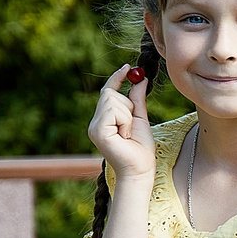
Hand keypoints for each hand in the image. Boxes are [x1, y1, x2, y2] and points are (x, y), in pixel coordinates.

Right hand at [89, 63, 155, 183]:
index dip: (116, 78)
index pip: (107, 92)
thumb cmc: (141, 150)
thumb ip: (138, 100)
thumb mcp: (141, 119)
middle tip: (132, 125)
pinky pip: (114, 111)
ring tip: (128, 133)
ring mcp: (95, 127)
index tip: (128, 67)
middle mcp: (96, 122)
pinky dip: (125, 120)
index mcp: (104, 120)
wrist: (140, 170)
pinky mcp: (98, 131)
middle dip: (127, 104)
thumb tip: (141, 79)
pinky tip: (125, 136)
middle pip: (110, 93)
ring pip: (113, 101)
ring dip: (128, 115)